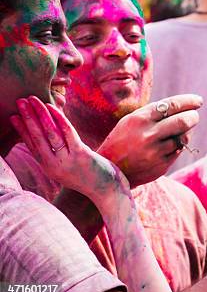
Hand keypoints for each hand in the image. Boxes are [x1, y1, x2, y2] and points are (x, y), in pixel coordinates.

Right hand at [10, 96, 127, 204]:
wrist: (109, 191)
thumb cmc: (91, 177)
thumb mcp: (69, 168)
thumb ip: (59, 155)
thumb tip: (52, 135)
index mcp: (49, 168)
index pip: (32, 146)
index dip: (22, 130)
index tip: (13, 116)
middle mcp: (54, 165)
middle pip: (37, 138)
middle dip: (27, 118)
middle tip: (19, 101)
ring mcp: (67, 160)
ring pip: (50, 134)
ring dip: (40, 115)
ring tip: (32, 101)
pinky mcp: (81, 155)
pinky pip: (68, 133)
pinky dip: (59, 119)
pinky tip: (52, 108)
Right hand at [97, 94, 202, 186]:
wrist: (110, 169)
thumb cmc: (124, 139)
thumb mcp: (133, 120)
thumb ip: (156, 114)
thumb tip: (187, 108)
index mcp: (140, 119)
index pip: (172, 105)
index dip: (189, 101)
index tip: (198, 101)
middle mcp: (148, 135)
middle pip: (183, 121)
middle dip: (193, 116)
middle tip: (195, 115)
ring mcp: (155, 152)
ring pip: (183, 137)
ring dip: (186, 132)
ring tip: (179, 131)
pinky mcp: (161, 166)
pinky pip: (178, 151)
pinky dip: (178, 145)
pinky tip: (170, 144)